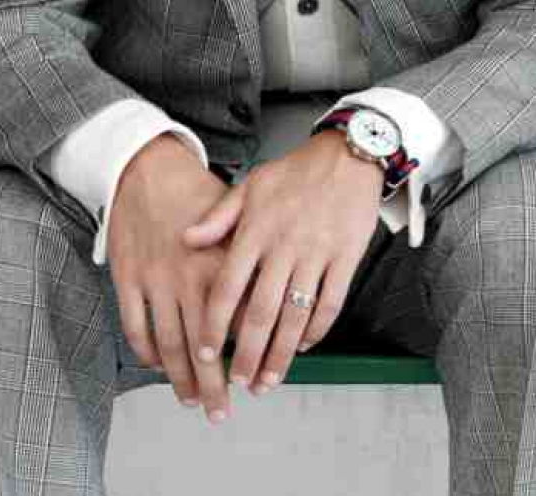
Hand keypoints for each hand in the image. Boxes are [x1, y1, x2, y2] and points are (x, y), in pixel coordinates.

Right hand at [107, 135, 231, 418]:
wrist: (148, 168)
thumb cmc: (198, 194)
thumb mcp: (239, 223)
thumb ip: (254, 263)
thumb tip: (274, 304)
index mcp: (223, 265)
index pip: (238, 325)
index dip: (246, 359)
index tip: (256, 382)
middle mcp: (189, 277)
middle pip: (203, 347)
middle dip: (214, 385)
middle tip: (221, 412)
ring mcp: (155, 281)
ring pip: (168, 344)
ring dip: (180, 379)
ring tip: (191, 401)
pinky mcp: (127, 278)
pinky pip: (135, 326)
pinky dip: (146, 353)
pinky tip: (158, 368)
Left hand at [184, 131, 382, 394]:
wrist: (349, 155)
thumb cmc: (298, 170)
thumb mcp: (250, 185)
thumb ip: (218, 217)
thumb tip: (186, 239)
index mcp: (255, 231)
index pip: (227, 289)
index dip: (214, 325)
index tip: (206, 352)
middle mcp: (283, 247)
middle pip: (260, 313)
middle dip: (247, 354)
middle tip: (238, 380)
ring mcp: (316, 254)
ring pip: (295, 315)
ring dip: (281, 354)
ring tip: (269, 379)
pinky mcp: (346, 258)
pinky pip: (330, 302)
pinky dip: (317, 330)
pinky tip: (304, 346)